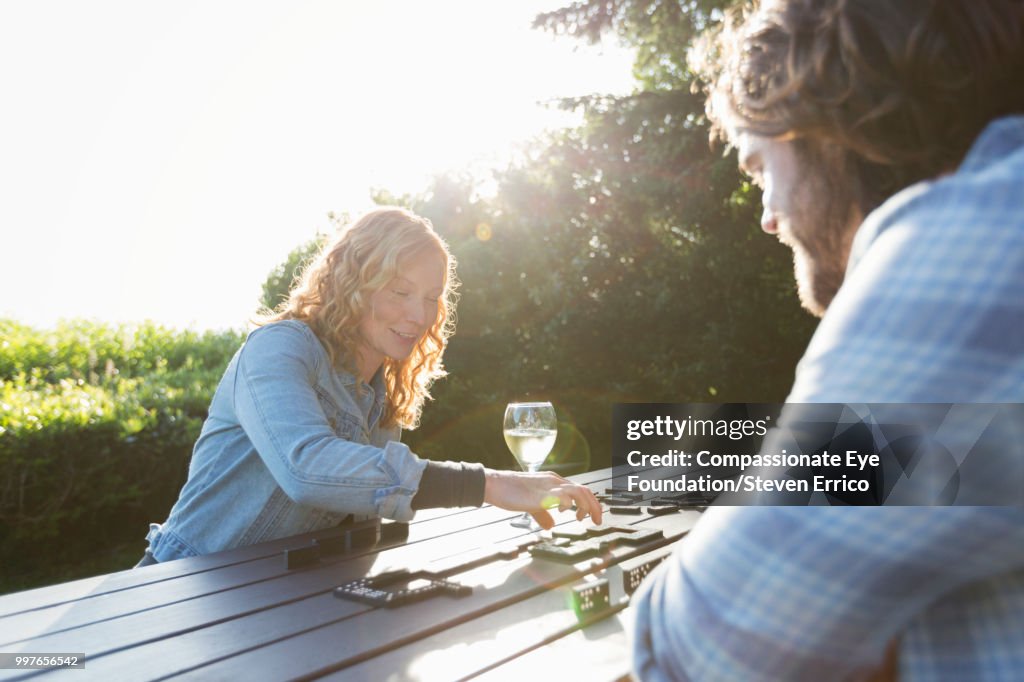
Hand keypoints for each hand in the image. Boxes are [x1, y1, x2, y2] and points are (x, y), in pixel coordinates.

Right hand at [482, 469, 602, 529]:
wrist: (495, 485)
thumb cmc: (510, 492)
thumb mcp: (531, 504)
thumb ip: (542, 514)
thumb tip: (550, 525)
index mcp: (553, 482)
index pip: (580, 489)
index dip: (589, 503)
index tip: (591, 516)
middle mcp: (554, 482)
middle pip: (584, 490)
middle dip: (594, 506)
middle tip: (597, 520)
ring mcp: (548, 487)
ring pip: (578, 491)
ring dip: (586, 506)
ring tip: (583, 518)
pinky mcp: (541, 494)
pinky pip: (561, 495)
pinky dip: (568, 504)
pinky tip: (563, 512)